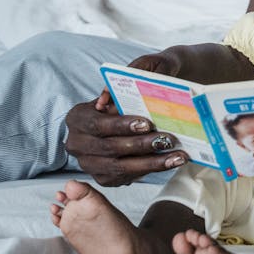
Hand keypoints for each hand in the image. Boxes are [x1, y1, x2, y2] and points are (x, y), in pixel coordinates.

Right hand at [64, 49, 189, 186]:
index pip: (98, 123)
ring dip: (151, 164)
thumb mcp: (130, 75)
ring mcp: (88, 164)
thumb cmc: (130, 87)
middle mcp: (76, 143)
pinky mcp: (103, 177)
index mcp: (77, 117)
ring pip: (119, 168)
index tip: (146, 124)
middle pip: (109, 148)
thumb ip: (127, 80)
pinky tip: (170, 163)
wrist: (126, 107)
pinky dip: (149, 171)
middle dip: (141, 146)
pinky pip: (126, 177)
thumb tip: (126, 91)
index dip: (121, 125)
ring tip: (177, 157)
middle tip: (167, 141)